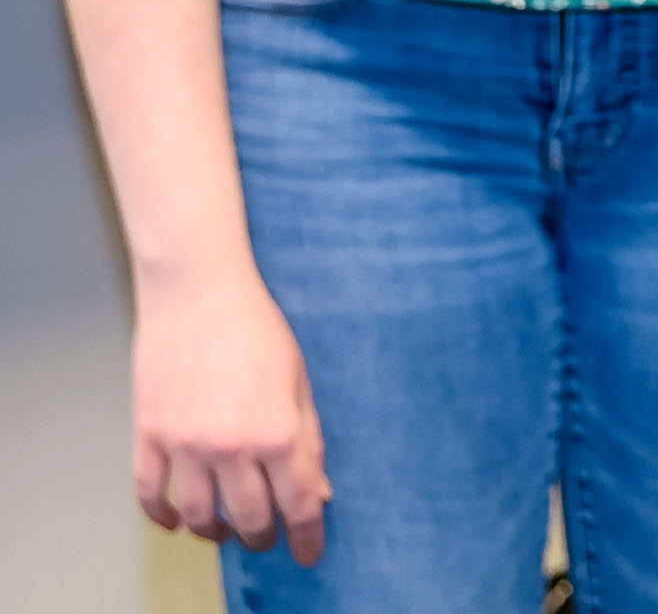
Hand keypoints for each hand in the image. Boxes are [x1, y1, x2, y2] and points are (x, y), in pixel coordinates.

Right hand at [132, 267, 328, 563]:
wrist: (198, 293)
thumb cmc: (257, 329)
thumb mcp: (300, 383)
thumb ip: (309, 442)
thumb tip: (317, 492)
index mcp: (278, 431)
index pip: (298, 504)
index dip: (307, 537)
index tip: (309, 554)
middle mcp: (231, 446)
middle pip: (248, 518)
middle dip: (262, 536)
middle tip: (268, 538)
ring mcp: (185, 444)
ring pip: (197, 516)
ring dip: (213, 532)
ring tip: (225, 530)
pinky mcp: (149, 434)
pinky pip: (149, 494)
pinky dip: (160, 516)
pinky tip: (175, 521)